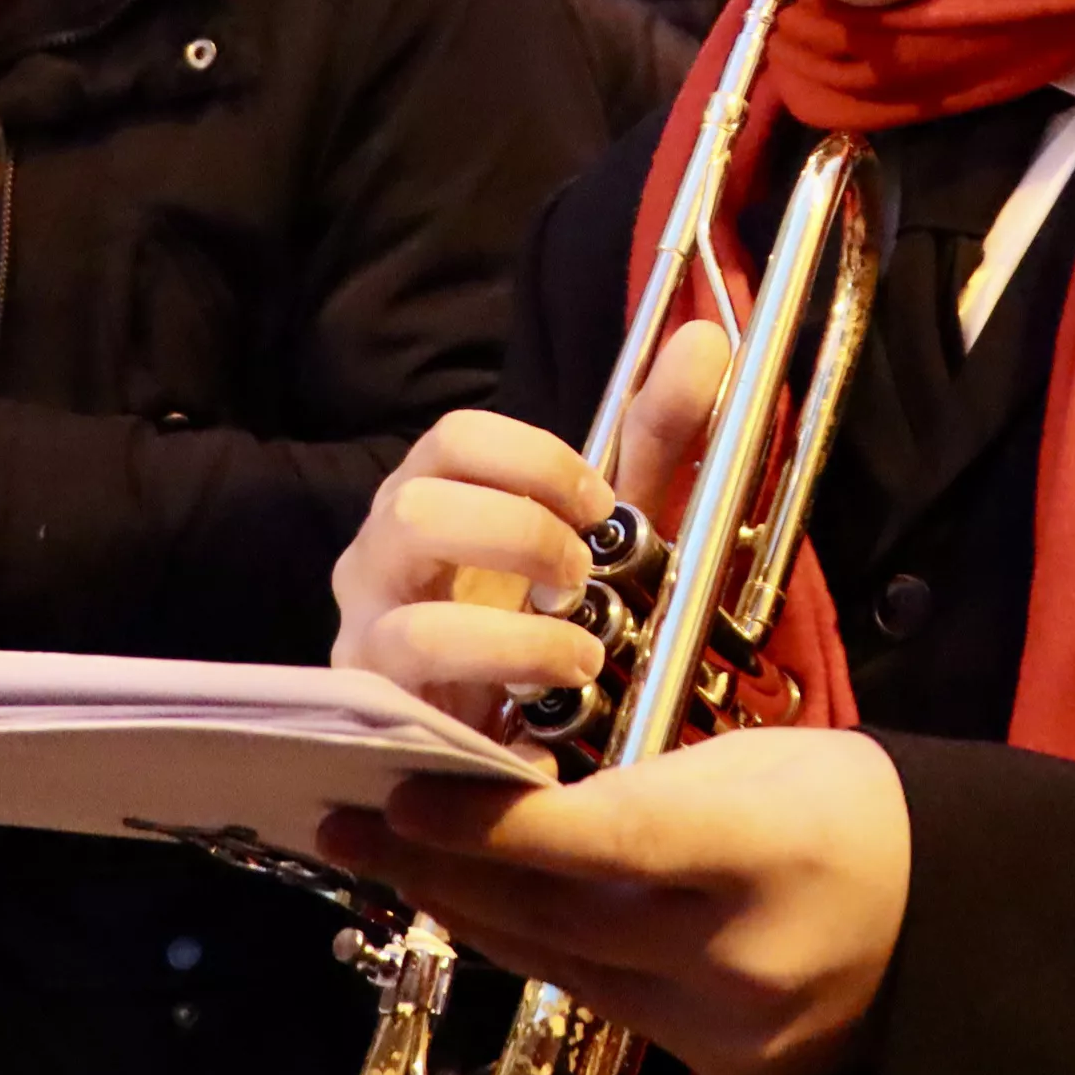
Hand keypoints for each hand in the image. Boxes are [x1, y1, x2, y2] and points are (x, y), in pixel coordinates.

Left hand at [323, 723, 912, 1074]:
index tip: (402, 797)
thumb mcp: (754, 762)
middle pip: (561, 916)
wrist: (956, 914)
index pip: (603, 841)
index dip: (492, 827)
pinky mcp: (721, 1068)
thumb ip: (638, 795)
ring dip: (476, 916)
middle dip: (446, 869)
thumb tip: (509, 808)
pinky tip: (491, 914)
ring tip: (399, 862)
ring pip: (564, 970)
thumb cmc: (849, 806)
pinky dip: (548, 955)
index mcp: (763, 845)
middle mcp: (741, 951)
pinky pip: (607, 1005)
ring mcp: (730, 1024)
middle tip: (354, 823)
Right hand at [333, 322, 733, 734]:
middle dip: (520, 539)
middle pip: (416, 509)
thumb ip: (650, 438)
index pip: (454, 437)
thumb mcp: (601, 525)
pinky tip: (548, 733)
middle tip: (584, 579)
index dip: (537, 464)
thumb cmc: (537, 606)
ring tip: (579, 657)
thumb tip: (706, 340)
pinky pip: (424, 707)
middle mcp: (380, 557)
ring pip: (413, 625)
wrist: (490, 725)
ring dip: (514, 640)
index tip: (601, 507)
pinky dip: (500, 714)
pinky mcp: (379, 715)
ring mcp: (367, 636)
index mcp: (429, 495)